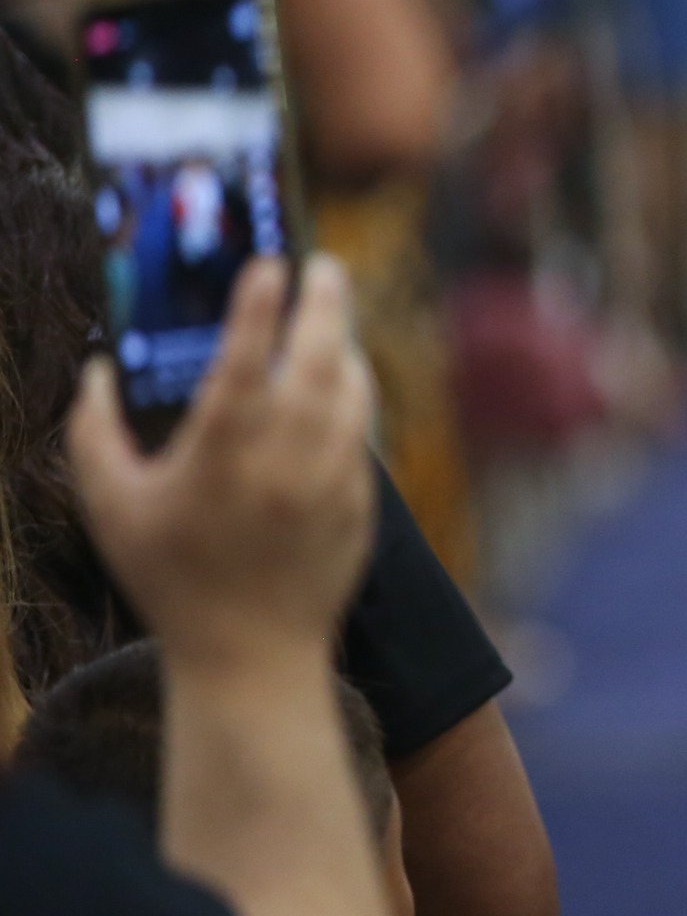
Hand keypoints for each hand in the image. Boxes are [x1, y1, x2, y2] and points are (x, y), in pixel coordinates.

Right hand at [70, 255, 376, 667]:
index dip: (259, 306)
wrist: (250, 653)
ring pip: (352, 392)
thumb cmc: (170, 578)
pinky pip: (363, 432)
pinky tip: (344, 381)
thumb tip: (97, 371)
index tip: (270, 262)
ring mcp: (334, 479)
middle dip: (326, 304)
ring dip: (346, 346)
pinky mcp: (362, 502)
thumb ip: (93, 434)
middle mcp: (287, 458)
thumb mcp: (111, 507)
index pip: (247, 359)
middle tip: (326, 264)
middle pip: (318, 359)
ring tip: (335, 318)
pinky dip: (354, 398)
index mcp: (223, 453)